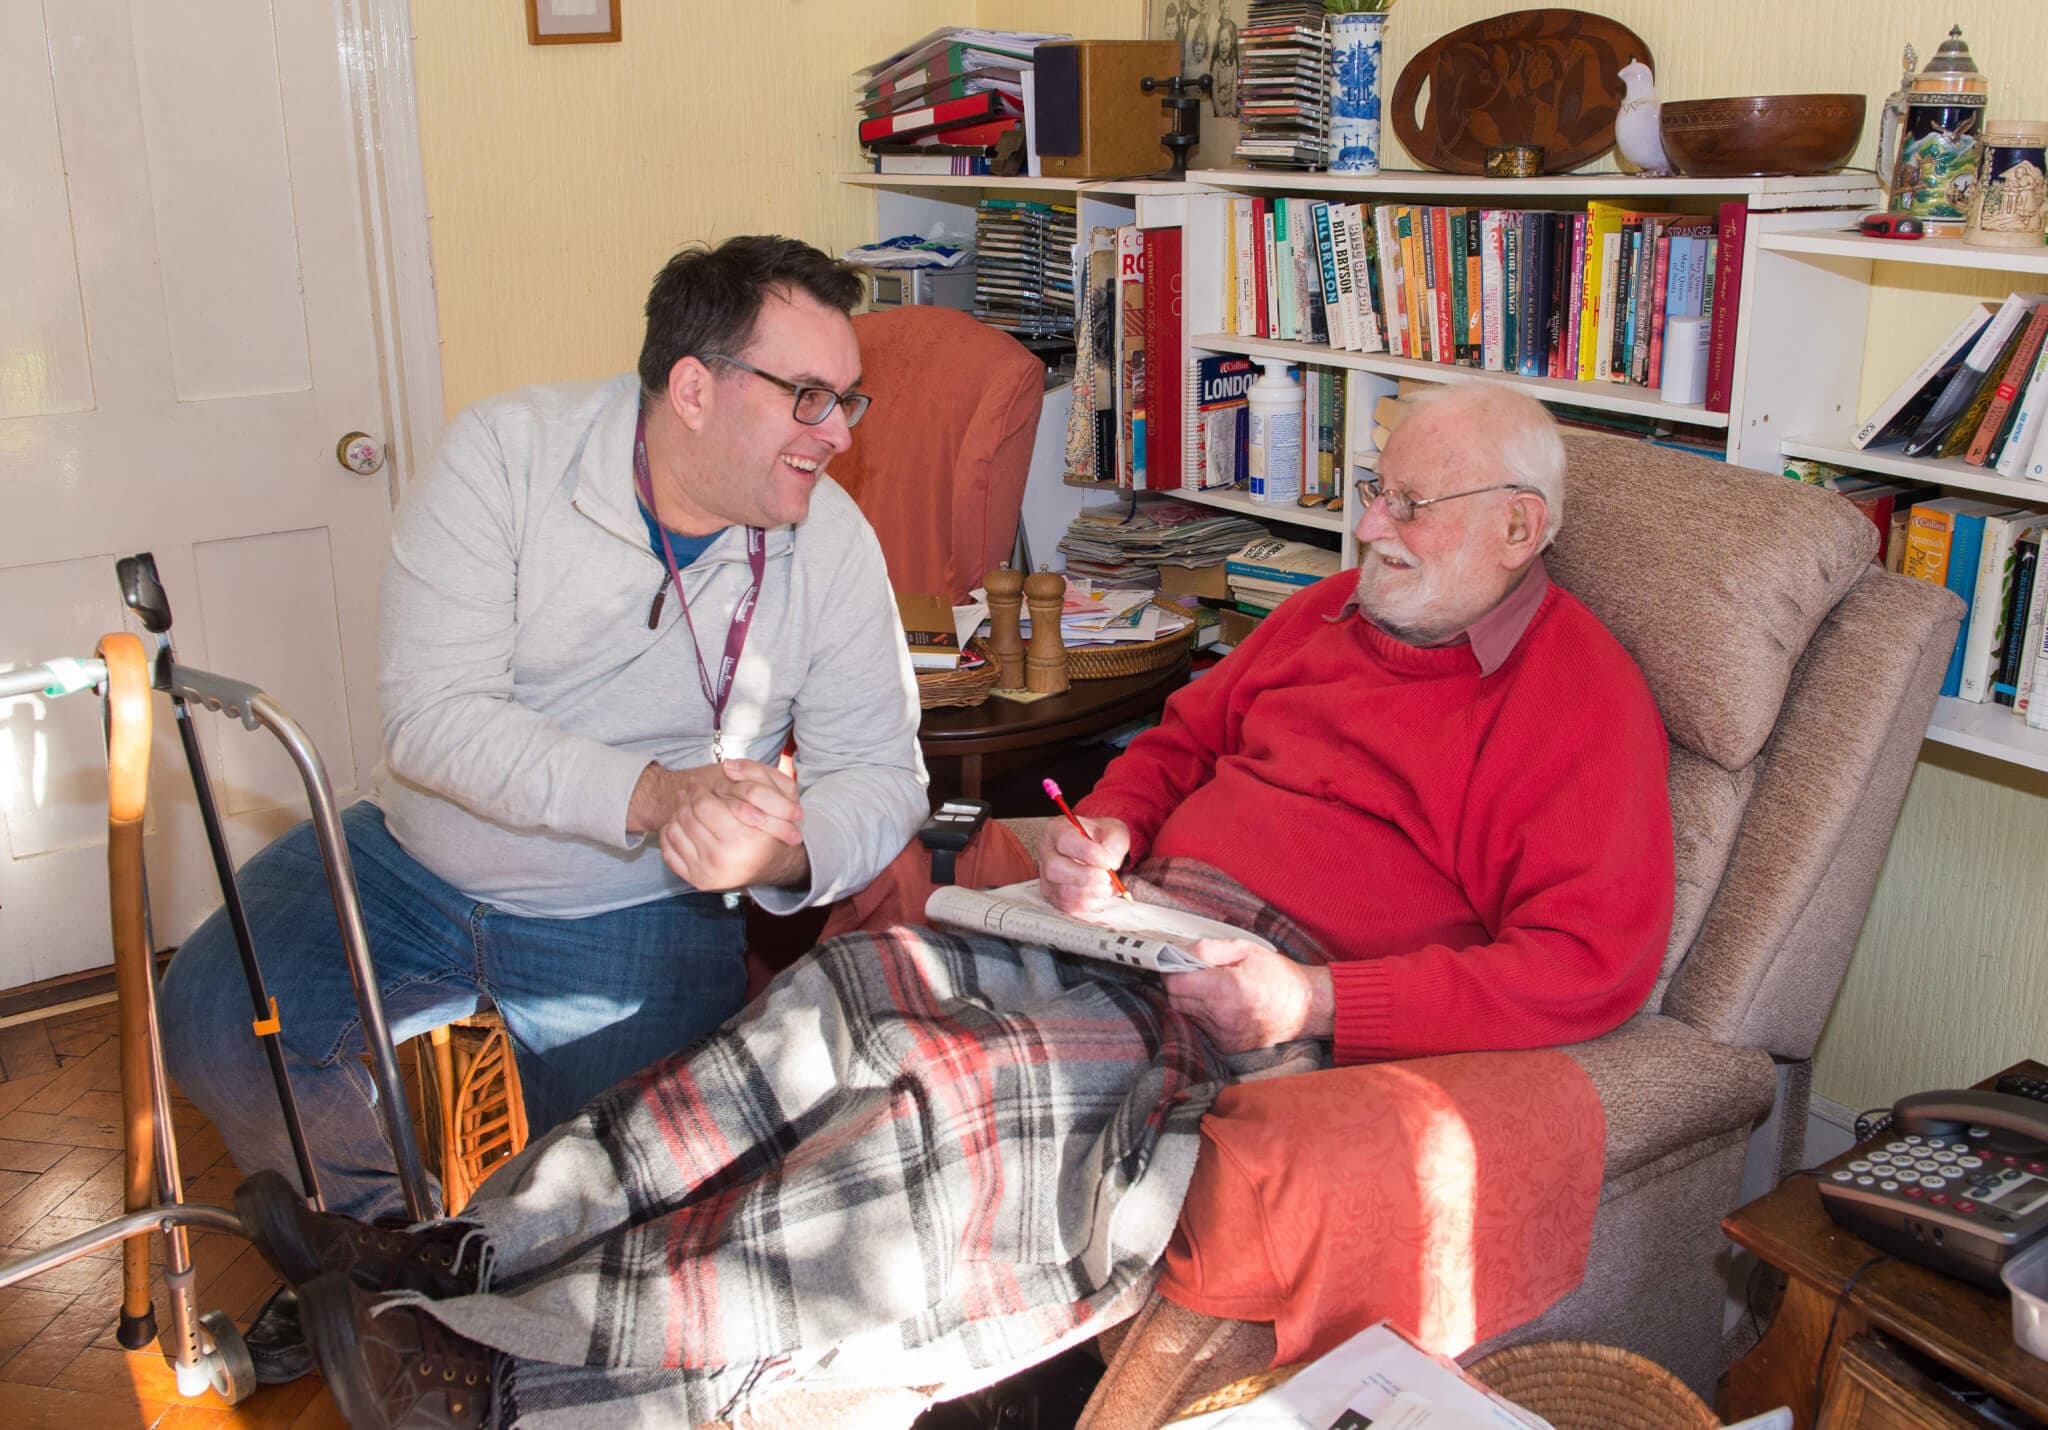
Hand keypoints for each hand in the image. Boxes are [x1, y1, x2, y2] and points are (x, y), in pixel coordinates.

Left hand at [639, 759, 809, 891]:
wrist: (774, 865)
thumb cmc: (773, 827)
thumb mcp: (778, 796)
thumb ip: (754, 774)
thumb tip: (726, 765)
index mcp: (742, 838)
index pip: (703, 804)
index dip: (698, 789)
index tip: (699, 783)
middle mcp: (723, 859)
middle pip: (687, 816)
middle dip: (686, 800)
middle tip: (690, 792)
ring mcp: (708, 873)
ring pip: (675, 831)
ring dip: (677, 815)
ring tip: (687, 807)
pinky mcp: (698, 881)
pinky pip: (669, 851)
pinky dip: (671, 835)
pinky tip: (682, 827)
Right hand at [1037, 814, 1131, 914]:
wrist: (1100, 851)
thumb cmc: (1103, 839)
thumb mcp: (1114, 832)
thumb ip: (1114, 844)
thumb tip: (1109, 864)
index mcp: (1058, 829)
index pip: (1065, 841)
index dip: (1088, 853)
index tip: (1108, 861)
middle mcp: (1047, 852)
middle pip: (1055, 869)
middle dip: (1087, 877)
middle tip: (1107, 877)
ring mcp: (1047, 876)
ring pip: (1062, 891)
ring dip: (1090, 893)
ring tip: (1107, 886)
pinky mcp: (1053, 895)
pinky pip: (1067, 906)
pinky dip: (1088, 903)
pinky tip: (1099, 894)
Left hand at [1166, 940, 1333, 1053]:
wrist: (1307, 1007)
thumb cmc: (1278, 975)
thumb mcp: (1245, 949)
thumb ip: (1208, 949)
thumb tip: (1180, 953)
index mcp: (1225, 989)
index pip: (1175, 984)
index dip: (1173, 970)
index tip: (1181, 963)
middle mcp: (1222, 1017)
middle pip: (1176, 1000)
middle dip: (1182, 984)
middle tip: (1201, 974)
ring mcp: (1224, 1036)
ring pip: (1188, 1014)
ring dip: (1194, 1001)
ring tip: (1218, 990)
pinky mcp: (1227, 1047)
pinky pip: (1202, 1027)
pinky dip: (1207, 1016)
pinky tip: (1226, 1006)